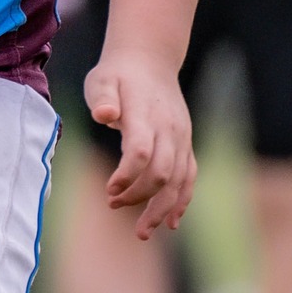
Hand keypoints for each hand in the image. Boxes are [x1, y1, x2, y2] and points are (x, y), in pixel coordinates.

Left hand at [84, 49, 195, 238]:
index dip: (127, 175)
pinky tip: (170, 223)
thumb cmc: (118, 74)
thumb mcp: (101, 79)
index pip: (141, 151)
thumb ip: (102, 97)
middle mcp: (168, 128)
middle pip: (162, 172)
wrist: (150, 60)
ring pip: (179, 180)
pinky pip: (190, 176)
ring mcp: (181, 138)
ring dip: (161, 208)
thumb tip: (105, 115)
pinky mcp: (185, 144)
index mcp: (145, 114)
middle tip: (113, 205)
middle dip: (140, 197)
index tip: (109, 190)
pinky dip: (182, 201)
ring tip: (141, 232)